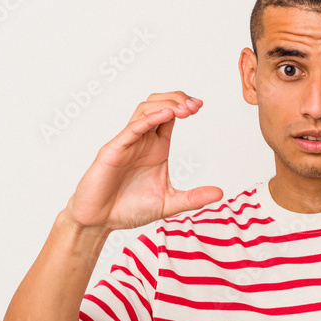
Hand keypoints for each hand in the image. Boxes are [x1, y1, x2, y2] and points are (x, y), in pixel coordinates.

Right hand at [64, 91, 222, 232]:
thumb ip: (193, 198)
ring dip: (165, 105)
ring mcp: (127, 143)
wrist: (100, 221)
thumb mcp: (169, 204)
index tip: (200, 106)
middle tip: (195, 105)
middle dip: (177, 99)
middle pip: (158, 105)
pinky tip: (165, 115)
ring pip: (144, 110)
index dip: (185, 106)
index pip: (171, 115)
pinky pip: (131, 129)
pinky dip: (148, 119)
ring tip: (184, 108)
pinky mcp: (113, 151)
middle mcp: (142, 141)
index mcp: (156, 147)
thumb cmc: (129, 209)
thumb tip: (220, 193)